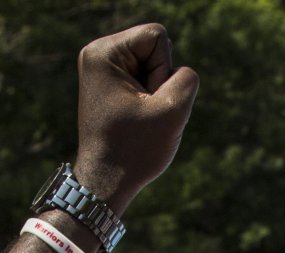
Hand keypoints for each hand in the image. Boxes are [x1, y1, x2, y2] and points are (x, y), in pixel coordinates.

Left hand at [71, 23, 198, 212]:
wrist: (106, 184)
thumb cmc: (134, 150)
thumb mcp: (172, 110)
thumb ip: (187, 77)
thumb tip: (175, 72)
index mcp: (103, 53)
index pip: (158, 37)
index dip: (164, 70)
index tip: (146, 102)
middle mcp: (98, 55)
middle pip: (155, 48)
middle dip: (160, 81)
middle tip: (142, 114)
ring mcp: (103, 71)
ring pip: (154, 66)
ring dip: (157, 93)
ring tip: (140, 119)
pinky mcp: (111, 86)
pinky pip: (147, 80)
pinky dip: (151, 101)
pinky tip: (138, 121)